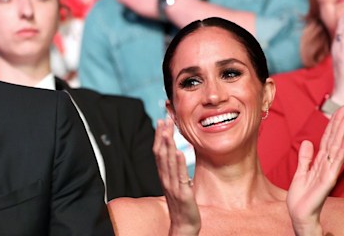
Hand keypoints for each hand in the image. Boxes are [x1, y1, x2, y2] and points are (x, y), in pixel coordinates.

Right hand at [153, 119, 199, 234]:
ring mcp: (173, 186)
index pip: (158, 151)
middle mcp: (165, 179)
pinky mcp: (183, 193)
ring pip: (167, 162)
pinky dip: (178, 163)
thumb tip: (177, 155)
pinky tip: (179, 152)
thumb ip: (175, 170)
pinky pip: (180, 176)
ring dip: (167, 145)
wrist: (184, 225)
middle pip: (161, 153)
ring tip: (168, 130)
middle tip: (165, 118)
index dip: (159, 136)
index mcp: (164, 175)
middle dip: (163, 135)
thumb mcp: (177, 183)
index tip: (162, 121)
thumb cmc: (182, 205)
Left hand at [287, 106, 343, 234]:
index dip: (332, 125)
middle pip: (333, 140)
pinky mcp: (328, 180)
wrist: (300, 214)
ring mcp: (329, 172)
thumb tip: (307, 142)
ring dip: (342, 132)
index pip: (327, 140)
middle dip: (339, 124)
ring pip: (336, 148)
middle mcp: (326, 165)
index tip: (338, 111)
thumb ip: (305, 158)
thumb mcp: (300, 173)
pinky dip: (340, 150)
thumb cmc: (301, 197)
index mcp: (319, 162)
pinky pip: (335, 162)